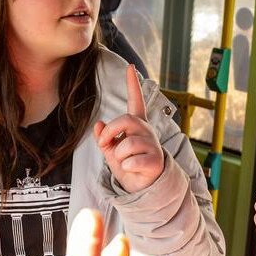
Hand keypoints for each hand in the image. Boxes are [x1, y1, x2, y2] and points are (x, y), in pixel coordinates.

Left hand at [95, 65, 165, 192]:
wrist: (142, 188)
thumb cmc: (128, 166)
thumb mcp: (111, 151)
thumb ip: (105, 138)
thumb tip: (99, 125)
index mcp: (136, 126)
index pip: (136, 101)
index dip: (132, 84)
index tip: (130, 67)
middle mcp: (147, 131)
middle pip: (126, 120)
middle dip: (111, 132)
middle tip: (104, 145)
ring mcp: (153, 145)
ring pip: (128, 144)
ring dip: (119, 156)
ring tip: (124, 162)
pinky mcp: (156, 161)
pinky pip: (132, 161)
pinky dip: (126, 168)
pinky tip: (133, 170)